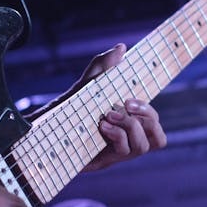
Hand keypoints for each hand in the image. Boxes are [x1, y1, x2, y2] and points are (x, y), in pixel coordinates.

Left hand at [77, 44, 167, 170]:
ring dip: (131, 126)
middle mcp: (128, 140)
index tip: (129, 98)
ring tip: (109, 115)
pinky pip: (124, 151)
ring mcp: (118, 152)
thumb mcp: (89, 82)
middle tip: (125, 104)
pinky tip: (101, 126)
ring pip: (144, 146)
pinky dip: (117, 135)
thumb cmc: (74, 104)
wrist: (48, 125)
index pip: (154, 123)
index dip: (150, 112)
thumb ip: (105, 65)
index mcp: (130, 123)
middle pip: (158, 138)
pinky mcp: (106, 159)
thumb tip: (122, 47)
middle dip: (147, 116)